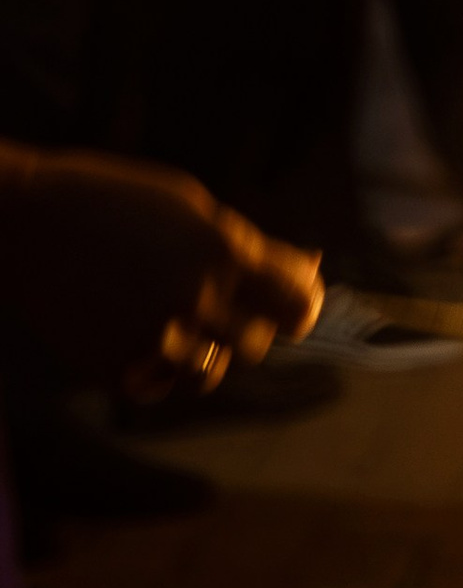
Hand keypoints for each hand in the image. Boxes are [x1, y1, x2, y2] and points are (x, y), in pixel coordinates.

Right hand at [0, 146, 320, 395]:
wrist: (25, 223)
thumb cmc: (115, 202)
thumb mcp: (191, 207)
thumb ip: (250, 246)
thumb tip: (310, 270)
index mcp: (222, 251)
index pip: (298, 304)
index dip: (301, 306)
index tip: (293, 306)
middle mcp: (195, 300)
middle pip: (256, 344)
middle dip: (246, 325)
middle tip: (215, 301)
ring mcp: (153, 339)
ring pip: (209, 373)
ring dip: (201, 350)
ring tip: (168, 314)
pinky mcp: (114, 369)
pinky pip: (159, 386)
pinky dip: (155, 367)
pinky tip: (131, 329)